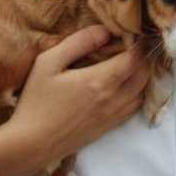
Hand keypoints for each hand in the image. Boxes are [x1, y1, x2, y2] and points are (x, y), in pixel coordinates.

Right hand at [8, 25, 149, 171]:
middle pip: (144, 74)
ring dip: (140, 76)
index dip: (137, 43)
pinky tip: (120, 87)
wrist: (31, 144)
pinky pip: (133, 108)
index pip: (135, 58)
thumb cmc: (36, 101)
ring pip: (142, 92)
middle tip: (128, 47)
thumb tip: (105, 31)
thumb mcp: (49, 63)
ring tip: (126, 65)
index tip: (128, 34)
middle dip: (141, 58)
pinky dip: (135, 93)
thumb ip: (78, 42)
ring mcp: (113, 116)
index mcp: (100, 81)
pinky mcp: (108, 127)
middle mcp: (113, 99)